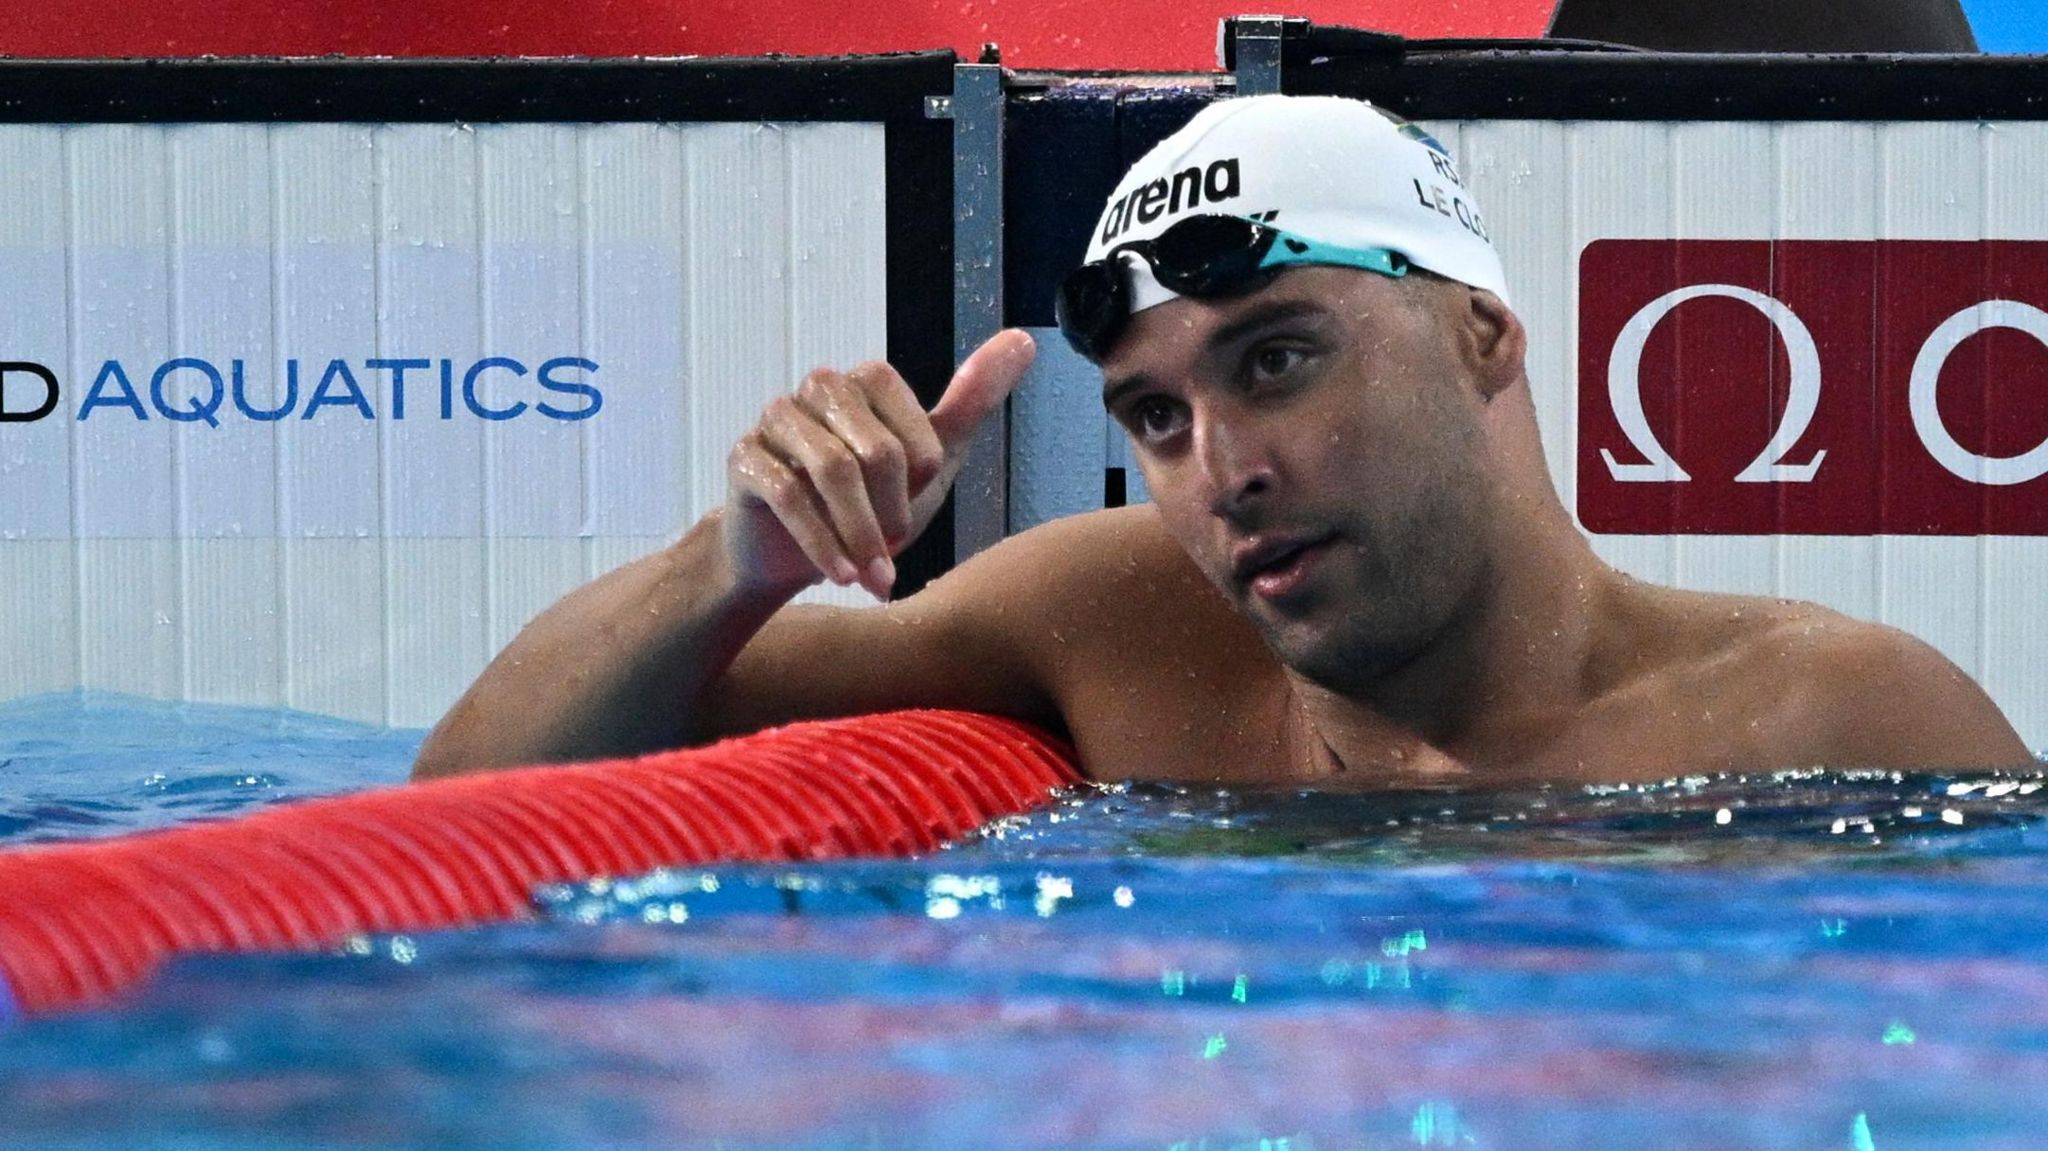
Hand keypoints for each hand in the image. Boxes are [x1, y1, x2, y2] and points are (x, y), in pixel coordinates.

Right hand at [723, 330, 1036, 599]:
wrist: (788, 556)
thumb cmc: (866, 505)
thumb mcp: (928, 461)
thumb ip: (972, 403)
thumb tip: (1024, 340)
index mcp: (868, 381)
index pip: (914, 435)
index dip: (920, 485)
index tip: (914, 508)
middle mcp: (819, 387)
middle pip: (876, 454)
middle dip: (891, 515)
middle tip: (892, 553)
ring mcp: (777, 418)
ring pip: (832, 473)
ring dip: (860, 536)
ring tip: (871, 575)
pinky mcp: (744, 457)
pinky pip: (789, 495)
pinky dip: (822, 544)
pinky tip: (840, 576)